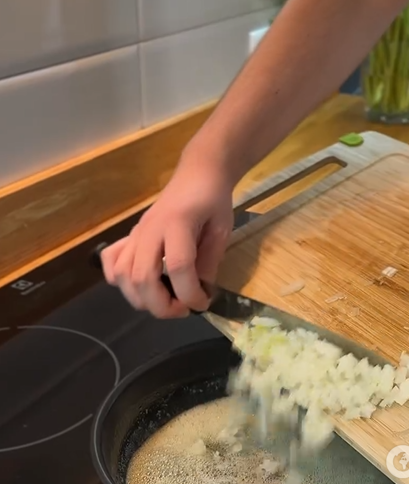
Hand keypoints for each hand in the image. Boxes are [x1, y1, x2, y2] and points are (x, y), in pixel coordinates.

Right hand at [100, 153, 233, 317]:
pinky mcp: (131, 235)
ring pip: (122, 274)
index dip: (190, 293)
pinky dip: (119, 280)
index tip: (203, 303)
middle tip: (182, 310)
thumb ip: (210, 260)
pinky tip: (138, 286)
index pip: (178, 267)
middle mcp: (151, 229)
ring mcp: (137, 232)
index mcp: (178, 223)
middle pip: (142, 276)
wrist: (198, 173)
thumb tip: (200, 292)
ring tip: (164, 301)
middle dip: (161, 305)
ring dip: (141, 298)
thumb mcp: (221, 229)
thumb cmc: (213, 199)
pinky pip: (111, 260)